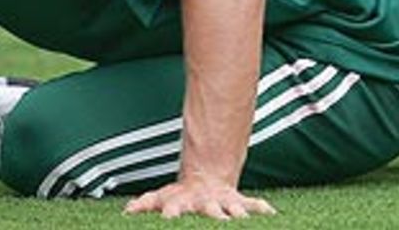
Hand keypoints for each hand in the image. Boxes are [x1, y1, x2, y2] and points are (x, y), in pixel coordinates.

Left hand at [123, 176, 275, 219]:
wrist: (206, 178)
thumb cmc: (180, 195)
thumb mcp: (161, 197)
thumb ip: (145, 204)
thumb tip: (127, 210)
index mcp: (183, 204)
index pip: (175, 211)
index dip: (171, 215)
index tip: (169, 218)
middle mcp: (204, 204)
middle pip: (210, 212)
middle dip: (215, 218)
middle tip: (219, 221)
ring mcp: (223, 203)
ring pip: (234, 210)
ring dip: (238, 216)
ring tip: (242, 221)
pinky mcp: (238, 202)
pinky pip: (254, 205)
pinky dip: (263, 209)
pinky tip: (272, 214)